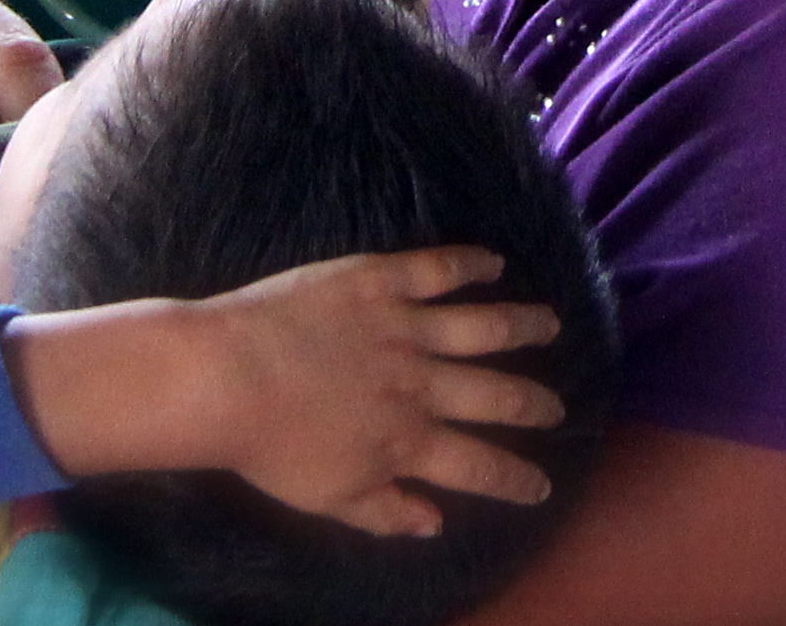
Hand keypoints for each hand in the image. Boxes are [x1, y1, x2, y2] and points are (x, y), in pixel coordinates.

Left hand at [12, 245, 566, 537]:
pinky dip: (471, 264)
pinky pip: (438, 268)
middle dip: (533, 403)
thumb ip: (386, 511)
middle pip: (495, 395)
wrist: (227, 377)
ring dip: (521, 326)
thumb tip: (436, 523)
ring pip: (482, 326)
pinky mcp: (379, 280)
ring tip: (550, 323)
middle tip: (558, 406)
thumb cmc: (269, 446)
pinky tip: (493, 262)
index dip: (516, 477)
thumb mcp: (328, 496)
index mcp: (408, 442)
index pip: (479, 466)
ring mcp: (404, 328)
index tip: (542, 484)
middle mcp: (420, 386)